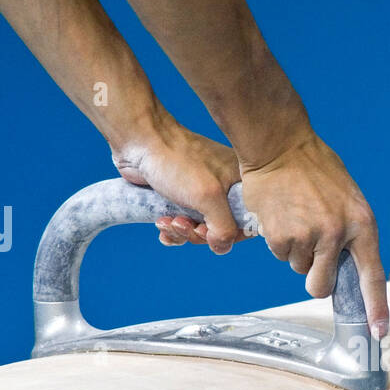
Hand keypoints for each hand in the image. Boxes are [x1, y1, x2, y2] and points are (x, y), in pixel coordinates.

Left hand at [111, 117, 243, 253]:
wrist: (140, 142)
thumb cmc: (176, 162)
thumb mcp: (208, 197)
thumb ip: (224, 227)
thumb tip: (222, 247)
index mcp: (240, 182)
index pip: (249, 220)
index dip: (232, 235)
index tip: (212, 233)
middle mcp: (224, 187)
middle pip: (223, 229)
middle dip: (200, 234)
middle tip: (185, 224)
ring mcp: (202, 192)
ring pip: (200, 228)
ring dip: (182, 232)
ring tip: (168, 221)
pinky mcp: (181, 196)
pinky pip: (183, 223)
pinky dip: (172, 229)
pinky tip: (162, 223)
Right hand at [238, 127, 389, 337]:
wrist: (280, 144)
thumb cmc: (315, 168)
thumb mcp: (347, 197)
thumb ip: (350, 230)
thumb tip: (344, 264)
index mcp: (362, 223)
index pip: (372, 275)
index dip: (376, 307)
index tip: (378, 332)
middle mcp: (338, 234)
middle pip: (320, 285)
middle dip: (312, 278)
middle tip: (309, 253)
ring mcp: (309, 236)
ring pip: (297, 267)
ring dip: (294, 249)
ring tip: (295, 216)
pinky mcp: (281, 235)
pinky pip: (278, 253)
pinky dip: (277, 239)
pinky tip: (280, 214)